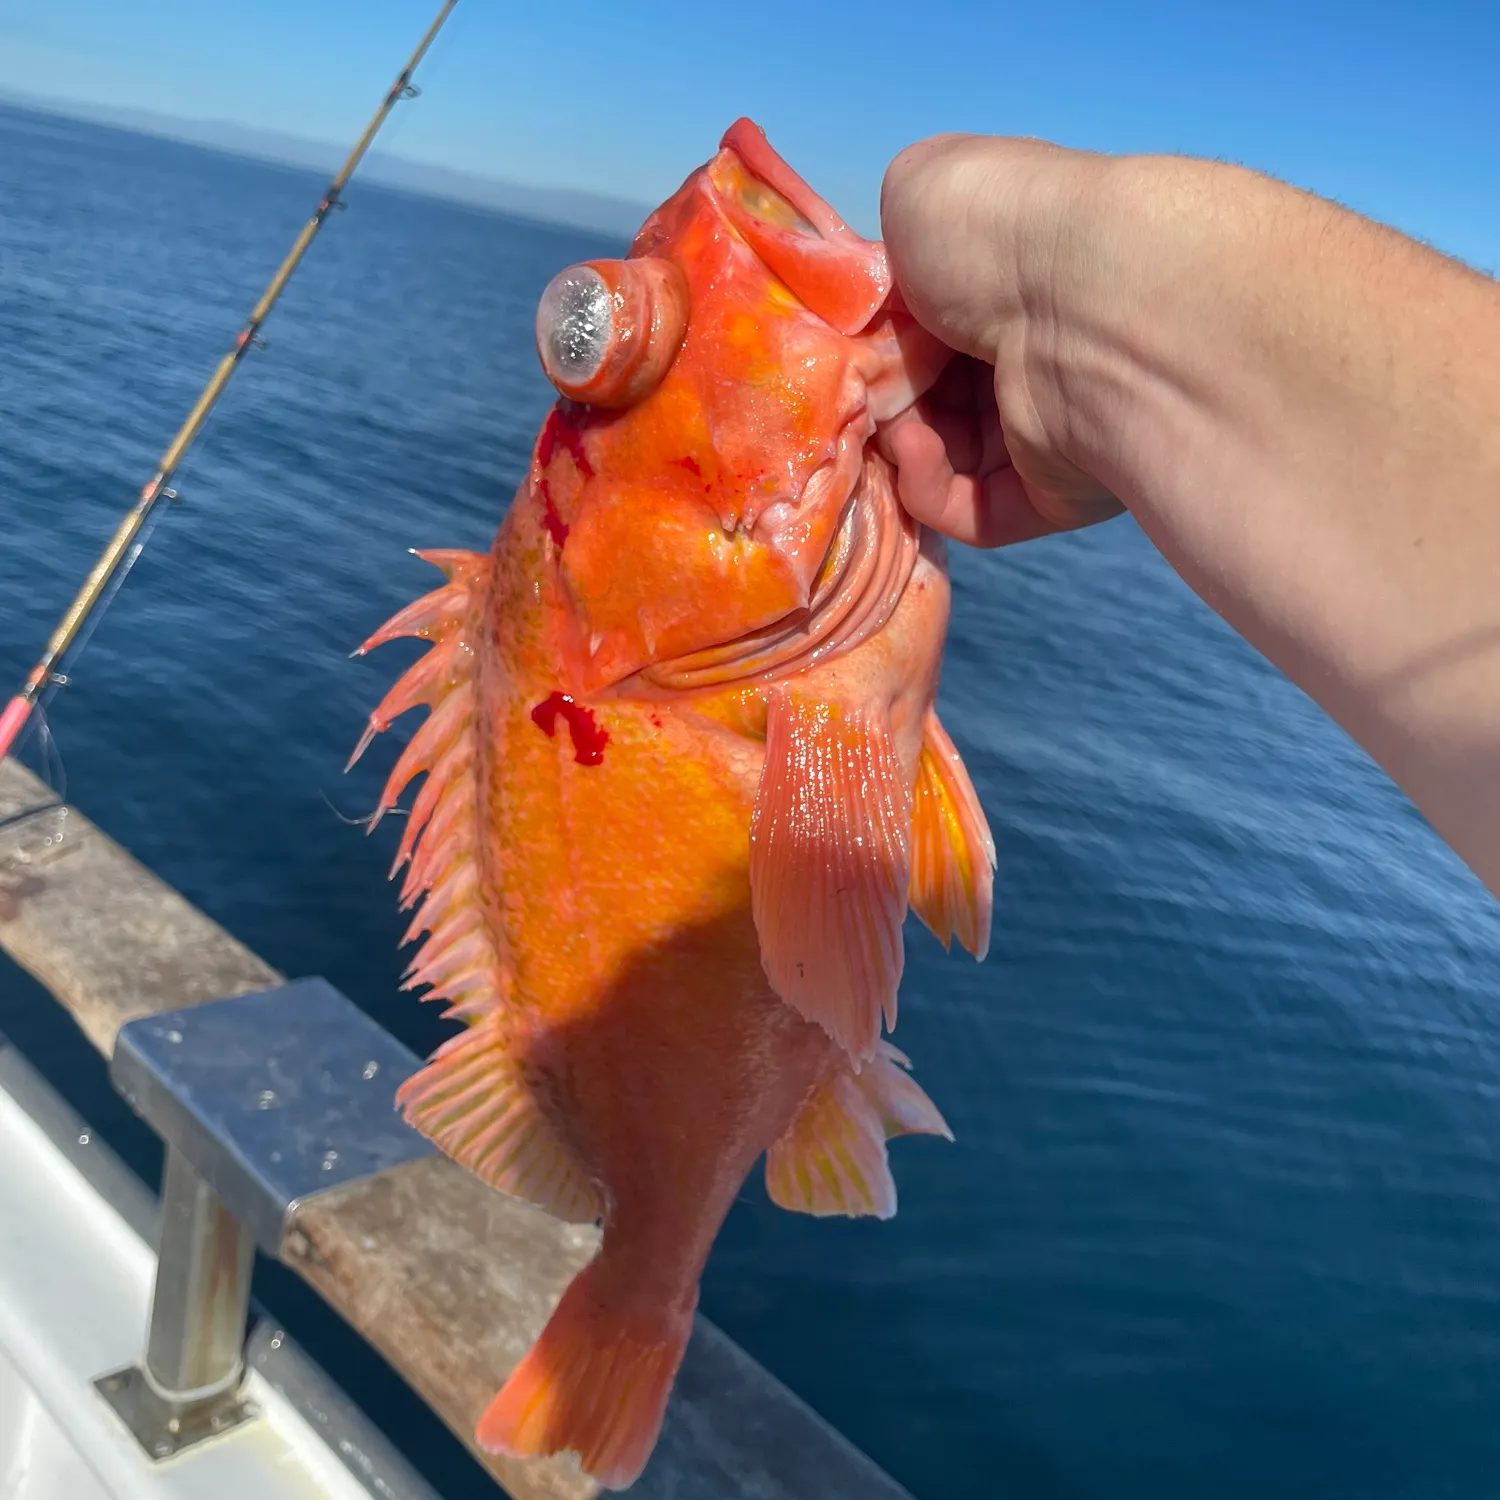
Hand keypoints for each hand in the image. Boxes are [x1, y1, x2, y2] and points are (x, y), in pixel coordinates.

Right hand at [877, 135, 1123, 546]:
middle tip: (858, 391)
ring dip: (901, 446)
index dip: (879, 338)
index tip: (845, 344)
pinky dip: (929, 488)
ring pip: (948, 458)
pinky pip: (974, 511)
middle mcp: (1037, 347)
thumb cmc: (1000, 231)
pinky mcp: (1054, 493)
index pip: (930, 322)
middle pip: (934, 394)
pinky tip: (915, 452)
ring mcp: (1049, 424)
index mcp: (1011, 275)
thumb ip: (894, 233)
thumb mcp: (920, 189)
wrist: (1089, 304)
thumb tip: (894, 287)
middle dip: (885, 399)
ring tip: (894, 424)